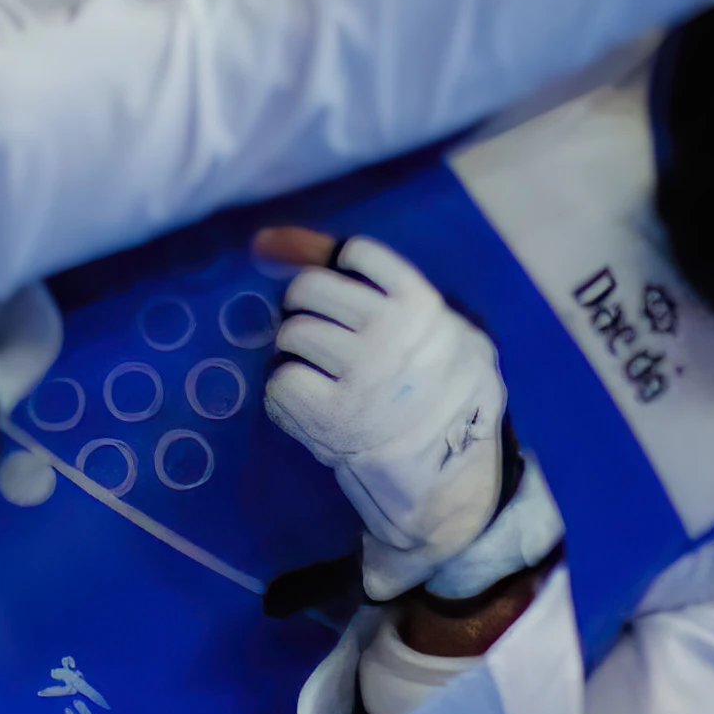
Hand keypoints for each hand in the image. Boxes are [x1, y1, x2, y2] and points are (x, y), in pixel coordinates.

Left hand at [249, 227, 509, 594]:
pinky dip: (287, 394)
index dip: (340, 274)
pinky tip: (312, 406)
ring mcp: (360, 372)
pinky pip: (281, 381)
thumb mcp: (432, 324)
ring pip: (291, 333)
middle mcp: (389, 330)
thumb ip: (362, 277)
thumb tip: (264, 238)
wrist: (450, 475)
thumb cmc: (443, 393)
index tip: (347, 300)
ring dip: (297, 354)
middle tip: (324, 343)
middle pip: (309, 290)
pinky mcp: (332, 414)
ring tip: (323, 378)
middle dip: (307, 312)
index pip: (356, 254)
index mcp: (421, 304)